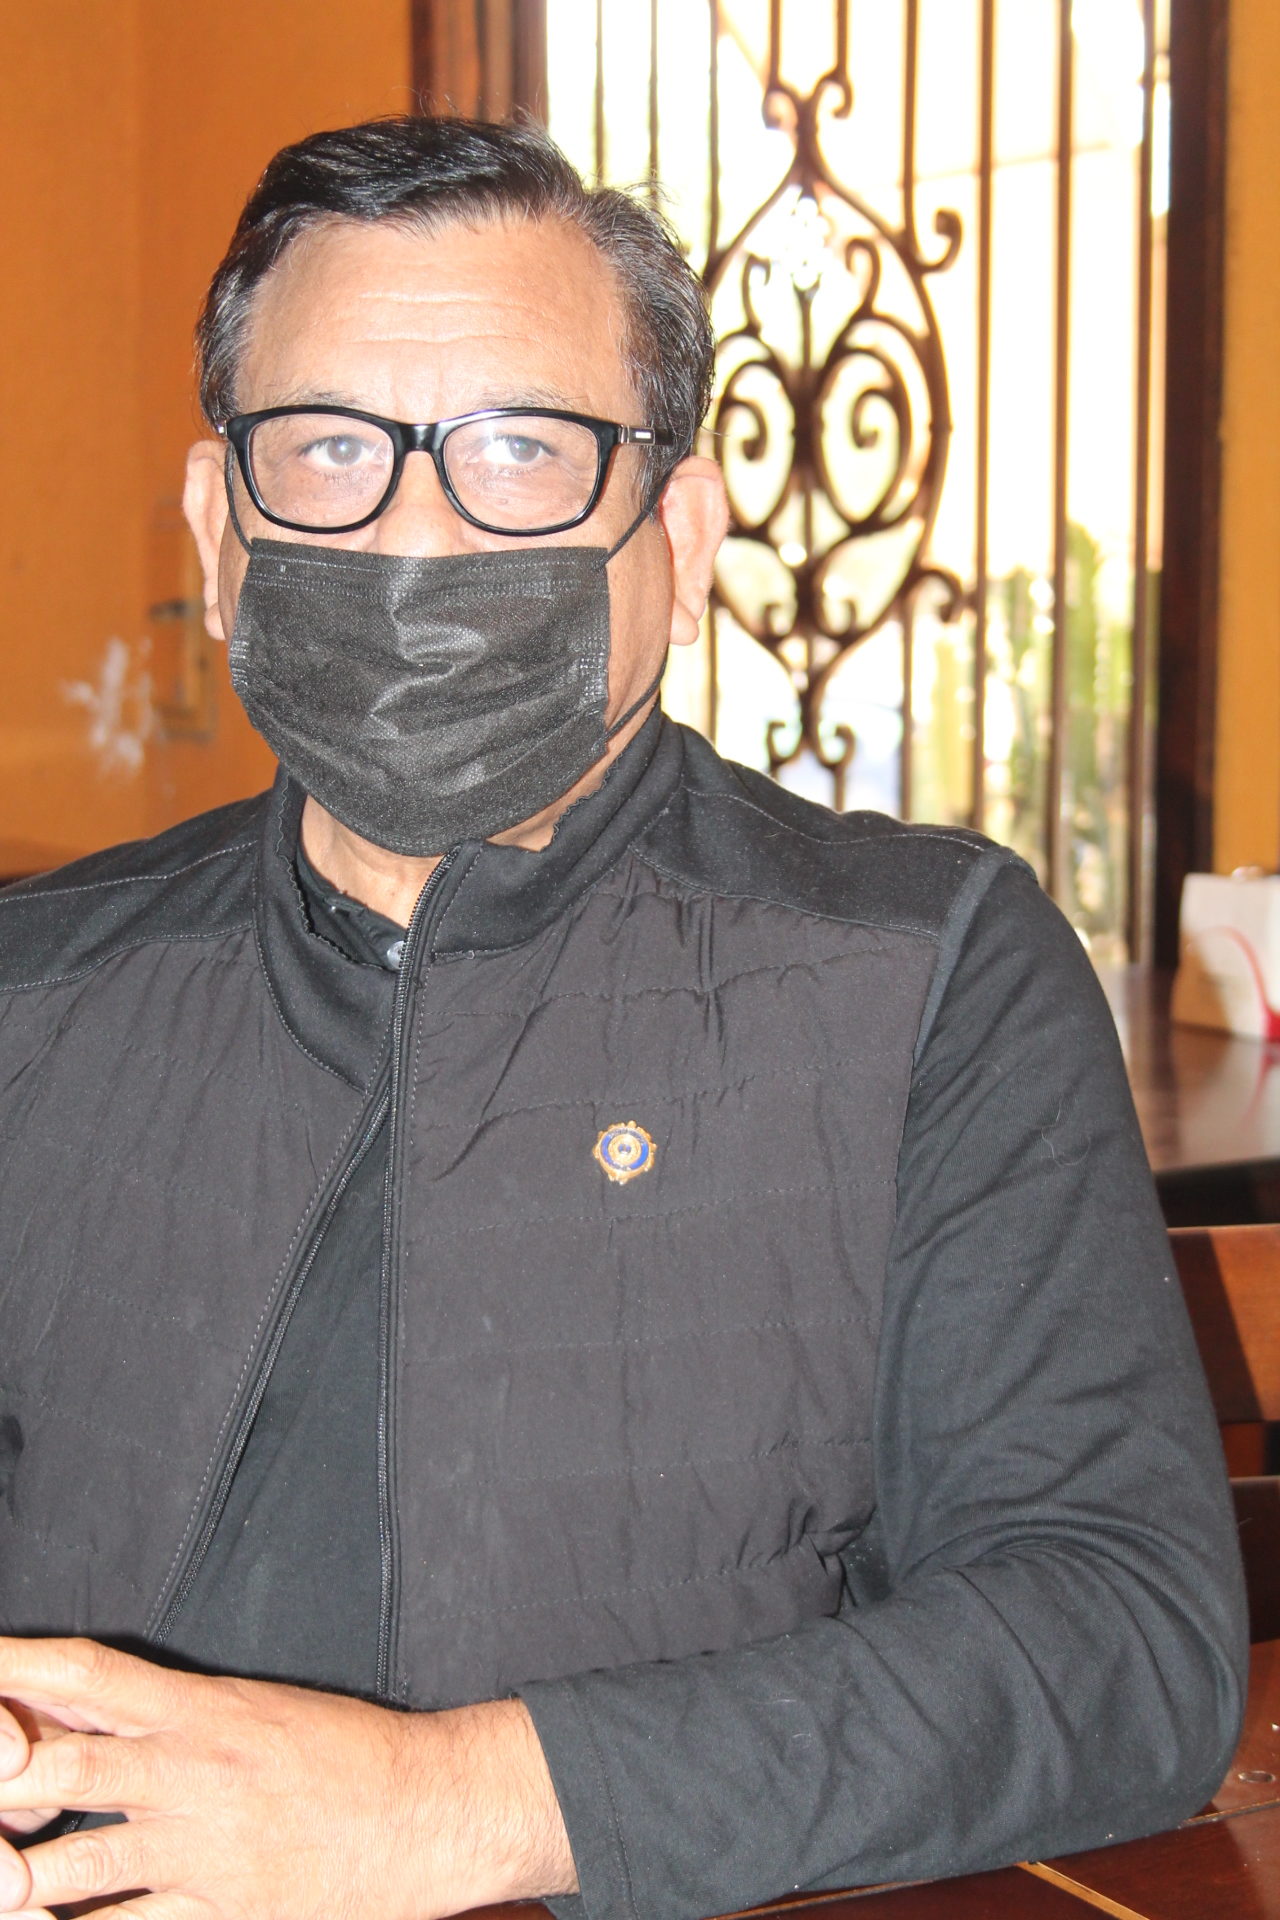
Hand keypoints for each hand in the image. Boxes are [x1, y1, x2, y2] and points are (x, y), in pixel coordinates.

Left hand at [0, 1637, 575, 1919]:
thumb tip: (76, 1713)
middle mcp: (187, 1769)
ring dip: (14, 1878)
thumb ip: (162, 1712)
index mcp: (197, 1707)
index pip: (85, 1675)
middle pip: (56, 1766)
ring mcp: (198, 1845)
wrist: (427, 1807)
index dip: (17, 1666)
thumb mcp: (250, 1707)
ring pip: (69, 1868)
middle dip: (0, 1776)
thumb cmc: (343, 1753)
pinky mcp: (219, 1911)